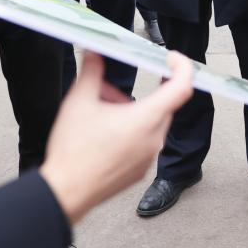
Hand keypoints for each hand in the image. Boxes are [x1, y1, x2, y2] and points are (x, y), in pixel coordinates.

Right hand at [40, 51, 193, 224]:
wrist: (65, 192)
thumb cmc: (73, 151)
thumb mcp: (79, 102)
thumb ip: (91, 72)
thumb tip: (94, 54)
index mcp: (146, 119)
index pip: (181, 87)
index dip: (181, 67)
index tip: (171, 59)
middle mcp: (154, 139)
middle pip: (163, 105)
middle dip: (140, 93)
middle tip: (109, 90)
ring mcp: (148, 158)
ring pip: (152, 124)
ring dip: (133, 112)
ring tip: (102, 112)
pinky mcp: (140, 171)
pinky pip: (145, 143)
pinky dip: (132, 132)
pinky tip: (105, 134)